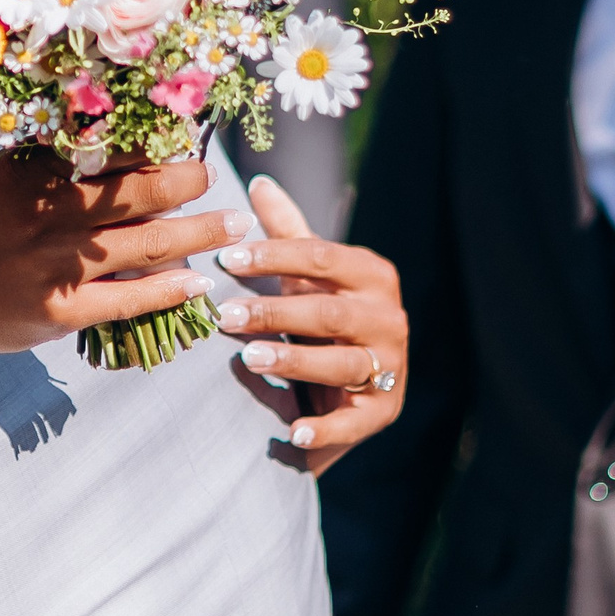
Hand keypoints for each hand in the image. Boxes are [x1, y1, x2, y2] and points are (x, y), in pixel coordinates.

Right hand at [0, 150, 244, 361]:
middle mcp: (50, 214)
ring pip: (148, 243)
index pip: (115, 148)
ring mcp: (57, 266)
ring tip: (233, 226)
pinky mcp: (60, 313)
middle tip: (214, 176)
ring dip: (200, 232)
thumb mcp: (0, 176)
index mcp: (36, 172)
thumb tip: (121, 137)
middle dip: (189, 181)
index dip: (159, 141)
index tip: (186, 134)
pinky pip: (130, 299)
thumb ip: (52, 157)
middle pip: (142, 191)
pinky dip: (170, 289)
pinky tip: (199, 283)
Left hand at [212, 175, 406, 475]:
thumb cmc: (323, 315)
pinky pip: (354, 421)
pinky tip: (293, 433)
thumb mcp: (310, 275)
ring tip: (248, 359)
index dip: (273, 256)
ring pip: (342, 363)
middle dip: (275, 313)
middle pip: (329, 313)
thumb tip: (259, 182)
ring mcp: (390, 366)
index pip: (321, 257)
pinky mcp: (383, 412)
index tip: (225, 259)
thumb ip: (288, 232)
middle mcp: (389, 319)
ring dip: (294, 361)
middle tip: (224, 315)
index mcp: (372, 275)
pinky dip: (325, 429)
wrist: (356, 382)